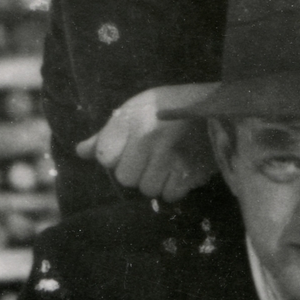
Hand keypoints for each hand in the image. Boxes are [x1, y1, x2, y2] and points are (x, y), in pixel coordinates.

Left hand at [76, 84, 216, 202]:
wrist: (218, 105)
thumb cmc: (170, 106)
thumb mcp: (136, 110)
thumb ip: (107, 134)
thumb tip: (80, 152)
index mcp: (133, 119)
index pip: (106, 158)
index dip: (115, 156)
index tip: (130, 147)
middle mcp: (149, 138)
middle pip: (126, 178)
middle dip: (137, 171)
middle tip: (152, 157)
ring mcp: (172, 156)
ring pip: (148, 189)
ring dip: (156, 181)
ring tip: (168, 163)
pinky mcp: (192, 171)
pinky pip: (171, 195)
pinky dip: (175, 187)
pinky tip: (181, 170)